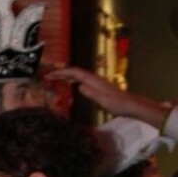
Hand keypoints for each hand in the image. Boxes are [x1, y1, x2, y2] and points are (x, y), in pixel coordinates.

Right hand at [48, 67, 163, 125]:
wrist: (130, 105)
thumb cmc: (117, 104)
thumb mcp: (103, 101)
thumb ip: (91, 93)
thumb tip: (79, 86)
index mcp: (93, 80)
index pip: (74, 72)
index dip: (61, 72)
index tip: (49, 75)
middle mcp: (93, 78)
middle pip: (74, 72)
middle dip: (60, 72)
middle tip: (47, 77)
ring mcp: (96, 82)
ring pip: (77, 75)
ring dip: (66, 75)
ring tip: (54, 79)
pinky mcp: (98, 86)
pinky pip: (81, 80)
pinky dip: (73, 80)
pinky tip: (70, 85)